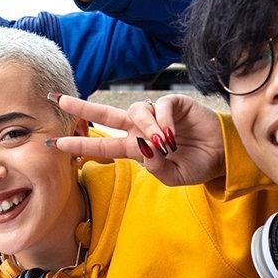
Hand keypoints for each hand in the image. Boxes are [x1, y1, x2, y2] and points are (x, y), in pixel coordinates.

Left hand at [49, 93, 225, 186]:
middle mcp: (140, 128)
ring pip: (135, 111)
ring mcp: (156, 114)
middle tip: (58, 100)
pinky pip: (159, 106)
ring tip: (163, 143)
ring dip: (145, 126)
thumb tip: (144, 147)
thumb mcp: (172, 177)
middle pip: (106, 114)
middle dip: (81, 107)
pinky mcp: (173, 104)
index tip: (55, 143)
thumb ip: (155, 167)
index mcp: (135, 148)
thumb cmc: (195, 166)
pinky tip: (172, 133)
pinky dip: (162, 120)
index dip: (80, 144)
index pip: (102, 144)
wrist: (222, 156)